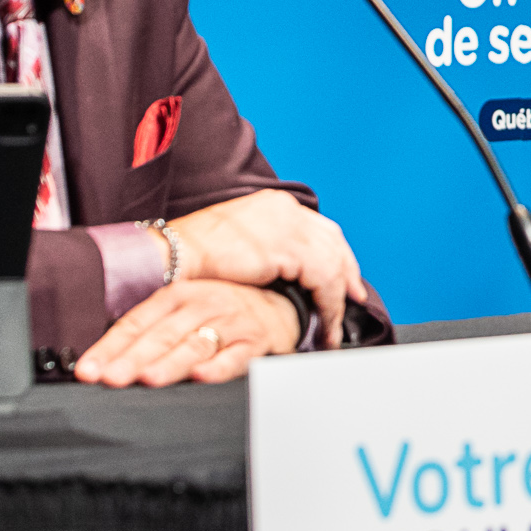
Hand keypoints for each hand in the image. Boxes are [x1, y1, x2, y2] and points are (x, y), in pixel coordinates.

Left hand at [75, 278, 297, 385]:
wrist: (276, 305)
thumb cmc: (218, 312)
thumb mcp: (182, 309)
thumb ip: (147, 331)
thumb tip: (101, 362)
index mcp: (177, 295)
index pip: (136, 323)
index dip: (109, 348)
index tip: (88, 371)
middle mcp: (202, 305)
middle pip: (162, 335)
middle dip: (134, 358)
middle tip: (111, 378)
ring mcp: (230, 322)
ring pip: (195, 345)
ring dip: (171, 362)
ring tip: (148, 378)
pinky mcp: (255, 341)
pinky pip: (236, 356)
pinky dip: (219, 367)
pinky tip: (202, 376)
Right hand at [164, 189, 366, 347]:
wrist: (174, 254)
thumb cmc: (193, 254)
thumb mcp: (236, 241)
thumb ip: (263, 247)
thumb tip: (280, 268)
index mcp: (273, 204)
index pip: (317, 227)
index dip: (335, 252)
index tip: (345, 275)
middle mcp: (286, 210)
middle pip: (332, 240)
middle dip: (347, 271)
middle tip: (355, 297)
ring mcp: (290, 227)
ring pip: (332, 264)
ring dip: (339, 298)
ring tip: (336, 325)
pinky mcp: (289, 251)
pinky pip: (325, 282)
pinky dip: (330, 307)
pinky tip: (327, 326)